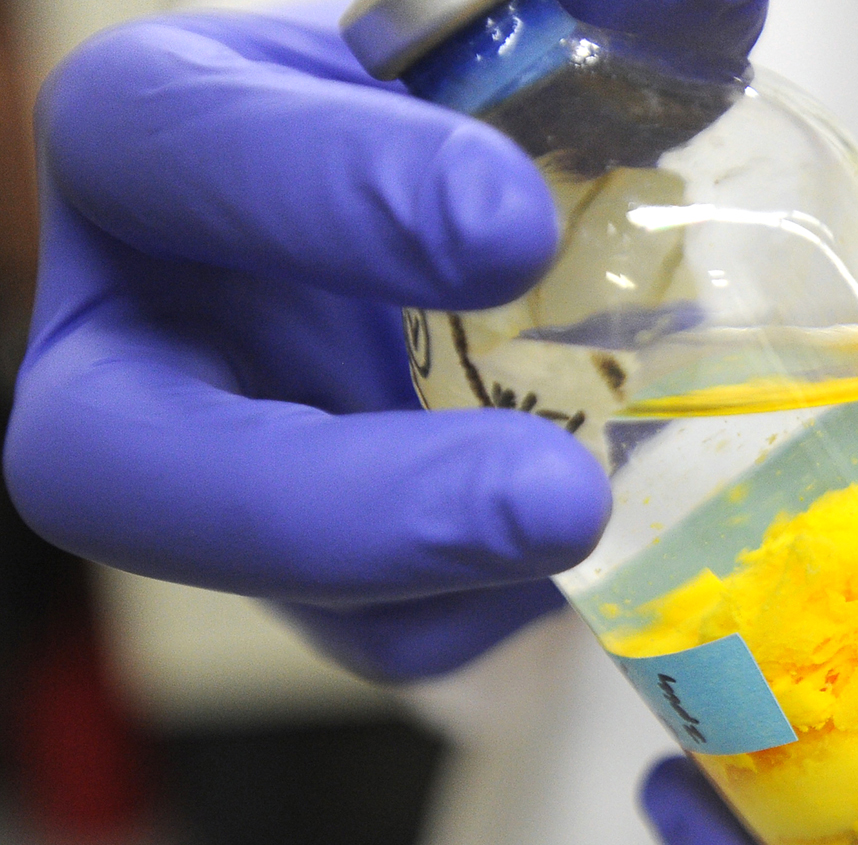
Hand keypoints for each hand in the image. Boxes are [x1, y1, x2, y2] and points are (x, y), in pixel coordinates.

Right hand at [7, 0, 764, 678]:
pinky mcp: (323, 591)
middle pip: (127, 468)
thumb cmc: (469, 136)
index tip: (513, 222)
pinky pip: (401, 637)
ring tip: (597, 511)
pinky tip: (594, 548)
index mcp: (169, 153)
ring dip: (453, 579)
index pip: (172, 153)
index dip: (328, 192)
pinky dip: (504, 607)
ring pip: (280, 597)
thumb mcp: (518, 56)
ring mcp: (230, 488)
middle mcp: (155, 343)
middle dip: (342, 502)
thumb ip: (598, 26)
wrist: (478, 267)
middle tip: (556, 495)